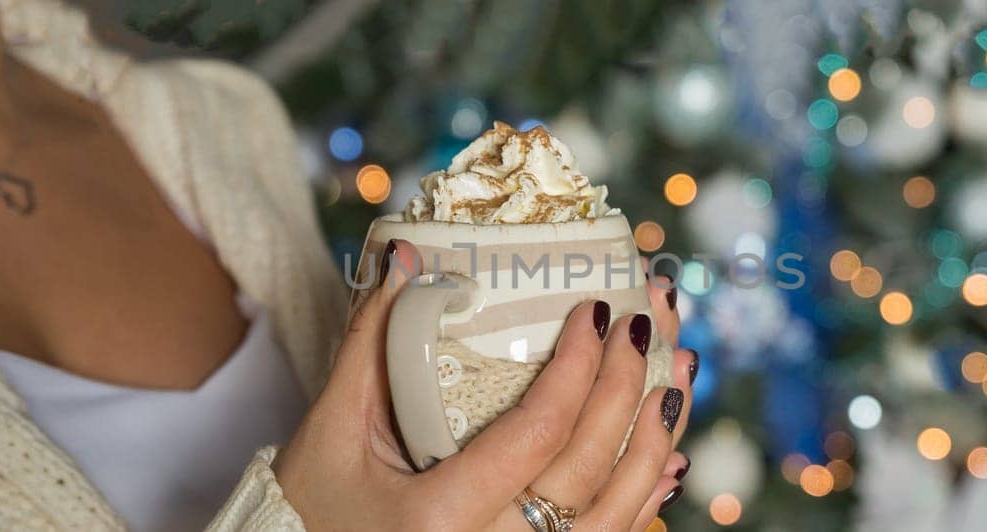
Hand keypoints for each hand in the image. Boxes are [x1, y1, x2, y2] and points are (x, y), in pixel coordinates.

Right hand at [272, 240, 696, 530]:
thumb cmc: (311, 511)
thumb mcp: (331, 429)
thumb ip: (370, 344)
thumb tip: (405, 257)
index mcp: (441, 518)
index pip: (538, 433)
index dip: (580, 368)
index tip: (596, 310)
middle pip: (591, 469)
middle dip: (629, 388)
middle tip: (645, 323)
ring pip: (618, 516)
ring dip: (658, 442)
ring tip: (676, 376)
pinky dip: (646, 499)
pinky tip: (668, 455)